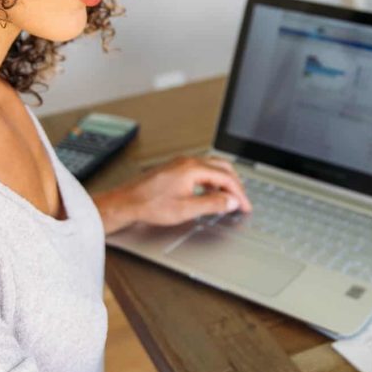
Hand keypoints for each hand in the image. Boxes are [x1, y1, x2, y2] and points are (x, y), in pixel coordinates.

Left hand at [91, 155, 252, 233]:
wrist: (127, 202)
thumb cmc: (149, 205)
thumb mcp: (186, 209)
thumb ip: (212, 205)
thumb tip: (231, 202)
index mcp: (193, 169)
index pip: (226, 178)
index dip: (239, 193)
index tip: (245, 205)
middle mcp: (188, 162)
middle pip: (223, 168)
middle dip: (235, 184)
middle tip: (241, 200)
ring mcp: (181, 163)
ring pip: (212, 167)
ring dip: (224, 182)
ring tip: (228, 198)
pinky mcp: (176, 168)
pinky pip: (202, 170)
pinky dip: (212, 180)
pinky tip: (210, 193)